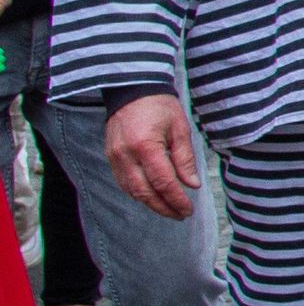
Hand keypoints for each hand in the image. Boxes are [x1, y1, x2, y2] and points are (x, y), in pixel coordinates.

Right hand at [107, 94, 200, 219]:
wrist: (132, 91)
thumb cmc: (160, 107)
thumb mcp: (180, 129)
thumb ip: (185, 159)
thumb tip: (192, 185)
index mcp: (146, 146)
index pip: (163, 182)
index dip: (176, 199)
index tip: (188, 209)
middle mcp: (126, 155)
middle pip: (145, 192)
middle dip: (164, 207)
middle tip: (181, 215)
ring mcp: (114, 157)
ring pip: (132, 190)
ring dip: (150, 204)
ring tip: (169, 210)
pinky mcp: (110, 157)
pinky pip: (123, 182)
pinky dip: (138, 193)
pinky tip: (152, 197)